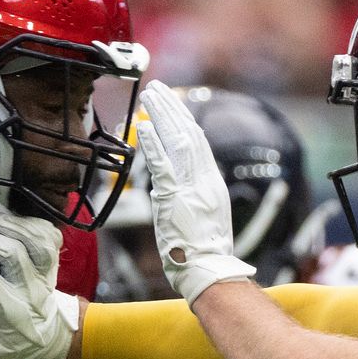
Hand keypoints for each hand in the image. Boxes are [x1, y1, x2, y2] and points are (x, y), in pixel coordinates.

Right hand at [0, 204, 78, 358]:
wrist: (50, 340)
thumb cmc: (12, 343)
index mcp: (12, 309)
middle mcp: (31, 289)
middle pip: (13, 253)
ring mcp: (45, 275)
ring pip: (39, 243)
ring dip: (15, 226)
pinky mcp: (52, 265)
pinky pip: (51, 239)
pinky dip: (35, 225)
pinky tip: (14, 222)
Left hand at [136, 81, 255, 304]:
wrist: (208, 269)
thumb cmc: (203, 253)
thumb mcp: (203, 218)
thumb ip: (189, 197)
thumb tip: (168, 186)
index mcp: (212, 183)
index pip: (199, 143)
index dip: (184, 121)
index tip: (172, 105)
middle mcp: (205, 179)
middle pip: (190, 133)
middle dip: (173, 108)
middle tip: (157, 88)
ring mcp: (191, 187)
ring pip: (179, 141)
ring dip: (163, 116)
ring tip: (150, 96)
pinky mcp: (175, 197)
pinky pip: (162, 164)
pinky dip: (154, 143)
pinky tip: (145, 125)